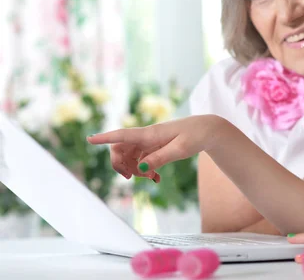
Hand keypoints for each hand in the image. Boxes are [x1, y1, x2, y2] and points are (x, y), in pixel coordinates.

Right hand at [87, 115, 228, 176]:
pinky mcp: (157, 146)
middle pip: (121, 148)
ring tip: (152, 179)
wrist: (209, 130)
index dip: (105, 138)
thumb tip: (141, 169)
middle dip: (121, 165)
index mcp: (150, 133)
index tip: (89, 139)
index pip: (123, 135)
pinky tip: (156, 178)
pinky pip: (143, 159)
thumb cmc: (196, 136)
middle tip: (131, 178)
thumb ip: (160, 159)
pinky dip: (145, 169)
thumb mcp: (180, 150)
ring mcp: (151, 141)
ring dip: (135, 170)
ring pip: (131, 156)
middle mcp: (147, 136)